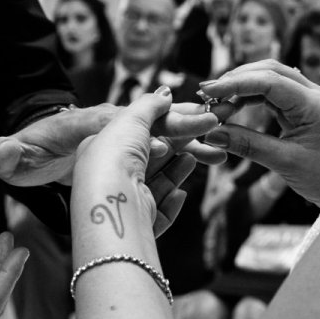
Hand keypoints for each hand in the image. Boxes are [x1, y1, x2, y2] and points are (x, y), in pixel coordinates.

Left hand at [0, 103, 221, 186]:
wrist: (39, 151)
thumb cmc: (30, 151)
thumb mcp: (14, 155)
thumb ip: (9, 154)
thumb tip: (1, 154)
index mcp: (90, 124)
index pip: (128, 119)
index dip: (155, 119)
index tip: (182, 121)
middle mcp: (114, 132)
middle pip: (156, 126)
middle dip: (186, 124)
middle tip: (217, 123)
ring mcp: (125, 149)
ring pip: (166, 143)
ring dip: (192, 146)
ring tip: (220, 151)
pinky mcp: (130, 164)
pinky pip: (162, 162)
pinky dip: (183, 162)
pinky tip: (200, 166)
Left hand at [71, 88, 189, 239]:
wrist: (108, 207)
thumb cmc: (112, 158)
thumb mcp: (129, 118)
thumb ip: (150, 104)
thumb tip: (166, 93)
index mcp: (107, 149)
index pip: (146, 134)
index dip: (176, 126)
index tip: (204, 122)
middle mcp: (112, 176)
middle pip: (155, 160)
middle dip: (183, 150)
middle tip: (212, 145)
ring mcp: (123, 202)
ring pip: (158, 185)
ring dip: (176, 171)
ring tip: (193, 160)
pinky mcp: (135, 225)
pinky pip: (158, 213)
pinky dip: (171, 202)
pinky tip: (180, 193)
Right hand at [199, 59, 319, 206]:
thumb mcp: (284, 163)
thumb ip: (247, 145)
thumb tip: (212, 133)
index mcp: (313, 104)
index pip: (269, 81)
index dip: (236, 83)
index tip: (209, 91)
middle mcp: (313, 94)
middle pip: (269, 70)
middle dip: (236, 79)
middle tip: (207, 93)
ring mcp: (308, 99)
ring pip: (269, 79)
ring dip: (242, 86)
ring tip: (216, 102)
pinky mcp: (302, 109)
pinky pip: (272, 94)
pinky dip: (250, 97)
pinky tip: (233, 107)